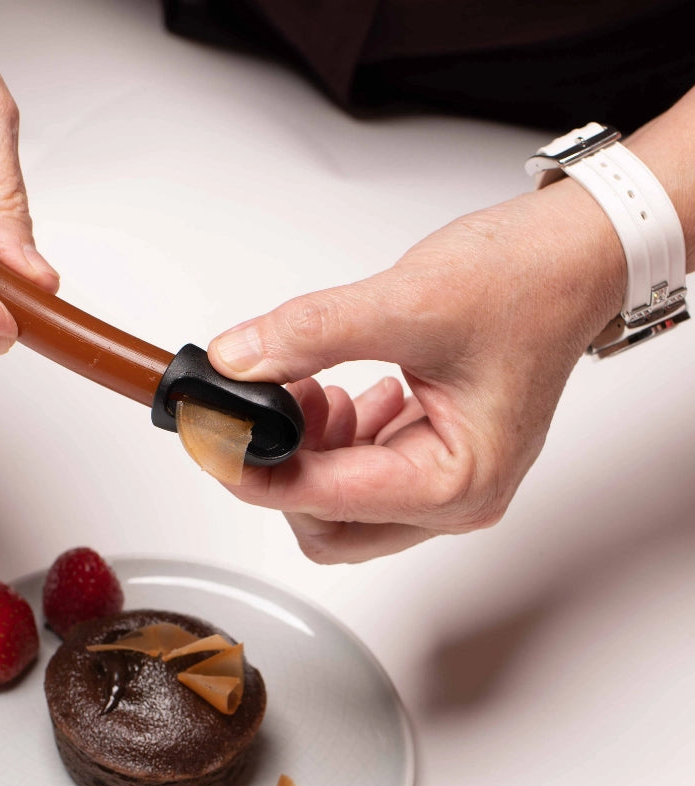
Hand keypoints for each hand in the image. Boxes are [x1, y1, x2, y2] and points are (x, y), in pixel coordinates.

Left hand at [208, 179, 626, 561]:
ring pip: (337, 505)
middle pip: (326, 525)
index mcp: (456, 482)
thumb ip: (308, 335)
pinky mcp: (431, 458)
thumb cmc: (529, 284)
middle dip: (283, 469)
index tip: (209, 439)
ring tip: (312, 385)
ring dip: (307, 451)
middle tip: (265, 405)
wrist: (575, 259)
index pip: (323, 501)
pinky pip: (357, 475)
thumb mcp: (406, 303)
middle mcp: (454, 499)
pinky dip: (330, 440)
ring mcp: (443, 484)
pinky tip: (335, 392)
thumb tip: (237, 364)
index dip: (253, 472)